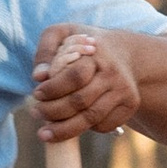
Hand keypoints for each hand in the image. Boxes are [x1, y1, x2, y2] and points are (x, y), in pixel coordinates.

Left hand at [33, 26, 141, 141]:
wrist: (124, 52)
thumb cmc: (85, 45)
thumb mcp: (64, 34)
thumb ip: (46, 50)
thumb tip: (38, 76)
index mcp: (97, 54)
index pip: (75, 76)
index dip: (53, 89)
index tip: (36, 94)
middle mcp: (114, 74)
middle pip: (81, 101)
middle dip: (53, 112)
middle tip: (36, 113)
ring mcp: (125, 91)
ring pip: (92, 118)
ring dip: (64, 129)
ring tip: (45, 133)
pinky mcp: (130, 105)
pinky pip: (104, 125)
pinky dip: (84, 129)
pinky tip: (70, 124)